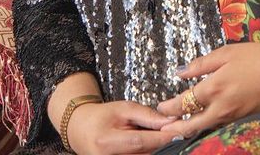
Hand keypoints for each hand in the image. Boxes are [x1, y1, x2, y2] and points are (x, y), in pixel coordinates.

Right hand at [65, 99, 179, 154]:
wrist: (80, 130)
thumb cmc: (101, 117)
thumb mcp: (124, 109)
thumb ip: (147, 115)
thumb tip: (171, 121)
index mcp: (106, 141)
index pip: (139, 141)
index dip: (161, 138)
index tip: (179, 132)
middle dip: (161, 145)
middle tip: (174, 135)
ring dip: (155, 150)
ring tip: (162, 138)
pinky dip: (147, 153)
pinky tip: (152, 145)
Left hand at [155, 42, 259, 138]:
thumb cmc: (257, 58)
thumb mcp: (227, 52)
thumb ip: (201, 64)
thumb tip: (179, 72)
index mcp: (213, 88)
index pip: (183, 103)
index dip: (168, 107)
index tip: (160, 107)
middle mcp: (220, 108)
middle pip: (190, 126)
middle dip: (174, 128)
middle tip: (162, 128)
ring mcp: (232, 118)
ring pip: (204, 129)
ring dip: (188, 130)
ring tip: (176, 129)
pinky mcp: (242, 121)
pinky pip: (218, 128)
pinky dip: (205, 129)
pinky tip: (201, 124)